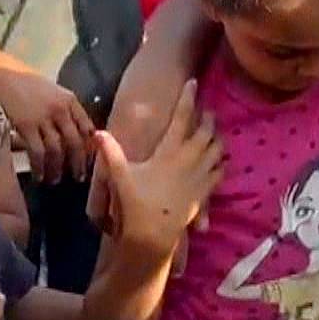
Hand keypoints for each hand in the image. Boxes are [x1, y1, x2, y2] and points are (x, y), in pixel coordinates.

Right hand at [0, 54, 93, 183]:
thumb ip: (65, 110)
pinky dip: (40, 167)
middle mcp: (60, 109)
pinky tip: (39, 175)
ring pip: (57, 150)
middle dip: (78, 163)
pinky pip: (37, 152)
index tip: (90, 161)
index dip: (90, 147)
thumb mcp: (53, 92)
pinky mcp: (26, 125)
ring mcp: (43, 117)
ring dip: (57, 168)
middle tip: (78, 177)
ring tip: (55, 179)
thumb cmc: (26, 85)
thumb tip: (76, 134)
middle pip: (75, 142)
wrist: (1, 76)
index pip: (87, 127)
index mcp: (70, 100)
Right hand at [87, 80, 223, 251]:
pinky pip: (219, 173)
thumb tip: (98, 132)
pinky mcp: (204, 193)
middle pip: (206, 132)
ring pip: (217, 150)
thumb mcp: (120, 177)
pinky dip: (220, 163)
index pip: (182, 119)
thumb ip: (111, 152)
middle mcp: (189, 161)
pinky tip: (219, 161)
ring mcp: (199, 177)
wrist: (153, 237)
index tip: (194, 83)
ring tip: (215, 132)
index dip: (188, 99)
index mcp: (169, 152)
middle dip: (208, 118)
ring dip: (217, 138)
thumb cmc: (136, 204)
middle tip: (208, 110)